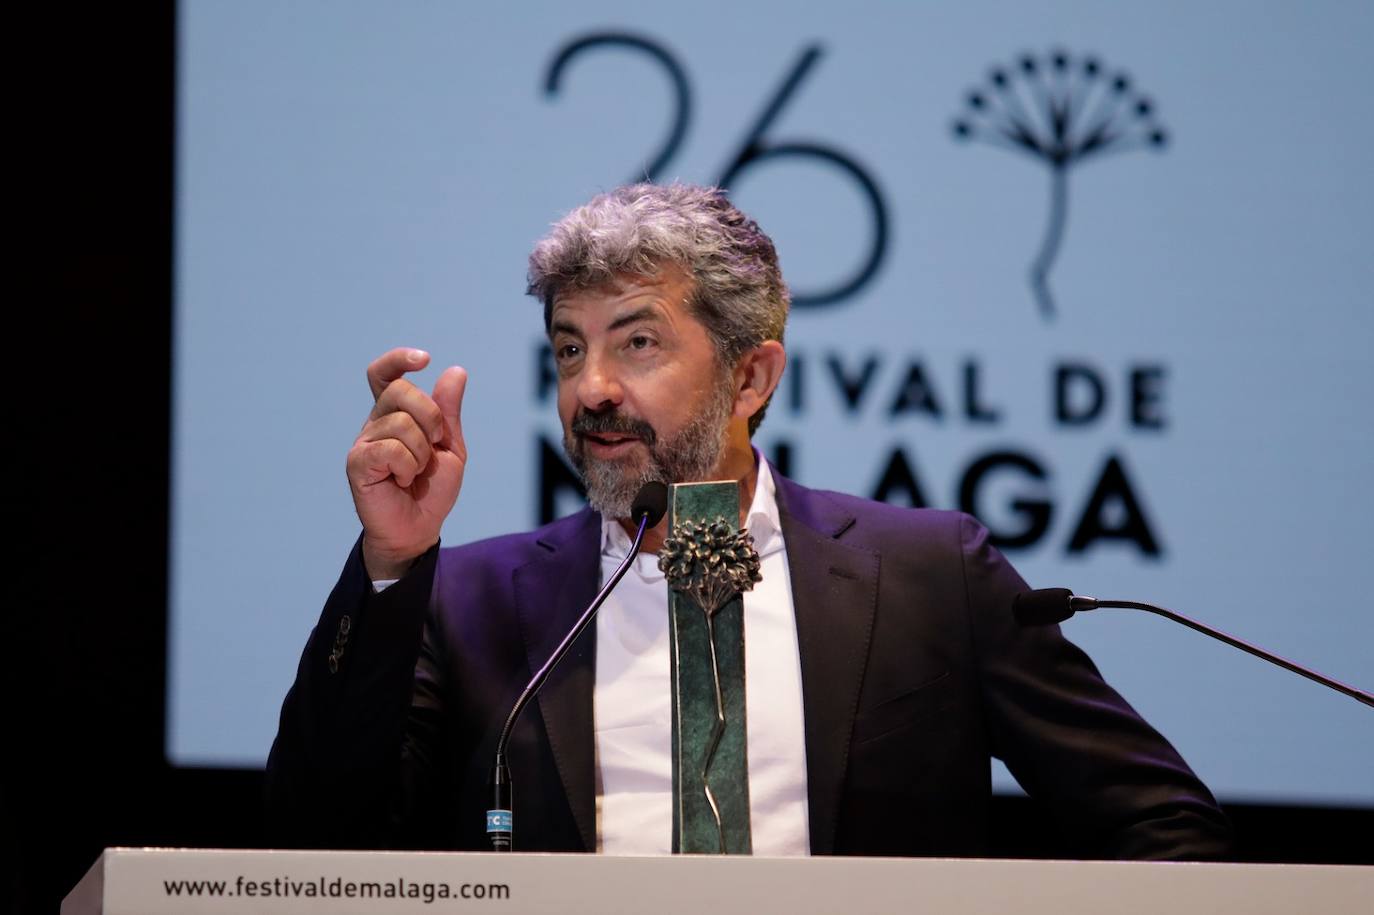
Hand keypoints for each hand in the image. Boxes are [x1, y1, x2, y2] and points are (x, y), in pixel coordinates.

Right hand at [346, 348, 467, 579]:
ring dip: (421, 452)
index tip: (424, 359)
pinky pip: (390, 449)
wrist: (419, 528)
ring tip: (415, 473)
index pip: (385, 374)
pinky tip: (402, 481)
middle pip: (401, 391)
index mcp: (395, 414)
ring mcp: (363, 441)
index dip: (399, 359)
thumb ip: (448, 412)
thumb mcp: (450, 447)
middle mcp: (375, 422)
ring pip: (401, 423)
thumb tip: (455, 371)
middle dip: (430, 417)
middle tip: (433, 446)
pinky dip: (407, 466)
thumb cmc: (430, 489)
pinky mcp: (357, 463)